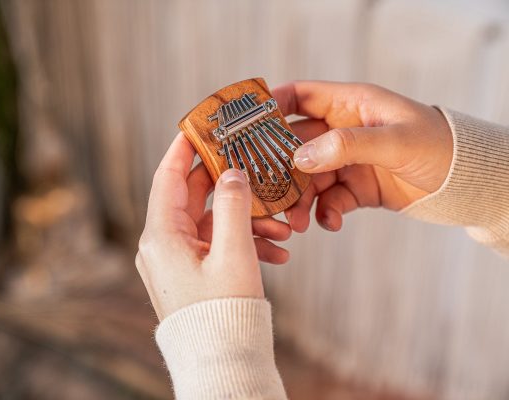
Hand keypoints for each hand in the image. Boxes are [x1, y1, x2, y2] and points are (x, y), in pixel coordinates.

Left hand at [136, 133, 291, 319]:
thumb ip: (233, 206)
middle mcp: (162, 245)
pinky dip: (242, 244)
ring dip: (246, 222)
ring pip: (212, 224)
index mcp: (161, 235)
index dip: (184, 148)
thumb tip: (232, 173)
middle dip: (230, 187)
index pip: (167, 176)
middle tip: (254, 168)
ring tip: (282, 231)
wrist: (223, 364)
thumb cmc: (224, 313)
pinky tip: (276, 252)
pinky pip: (216, 246)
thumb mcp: (234, 254)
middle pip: (193, 198)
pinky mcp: (191, 274)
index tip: (201, 125)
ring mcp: (176, 261)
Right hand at [272, 81, 453, 231]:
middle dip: (279, 169)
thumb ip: (348, 145)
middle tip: (267, 191)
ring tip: (297, 222)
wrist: (466, 182)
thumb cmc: (438, 145)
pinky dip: (326, 214)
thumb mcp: (396, 140)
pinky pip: (330, 201)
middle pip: (295, 145)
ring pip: (308, 179)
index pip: (300, 96)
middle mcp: (342, 132)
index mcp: (349, 105)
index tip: (246, 126)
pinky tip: (330, 223)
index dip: (271, 106)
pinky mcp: (355, 189)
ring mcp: (347, 162)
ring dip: (300, 200)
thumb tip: (302, 158)